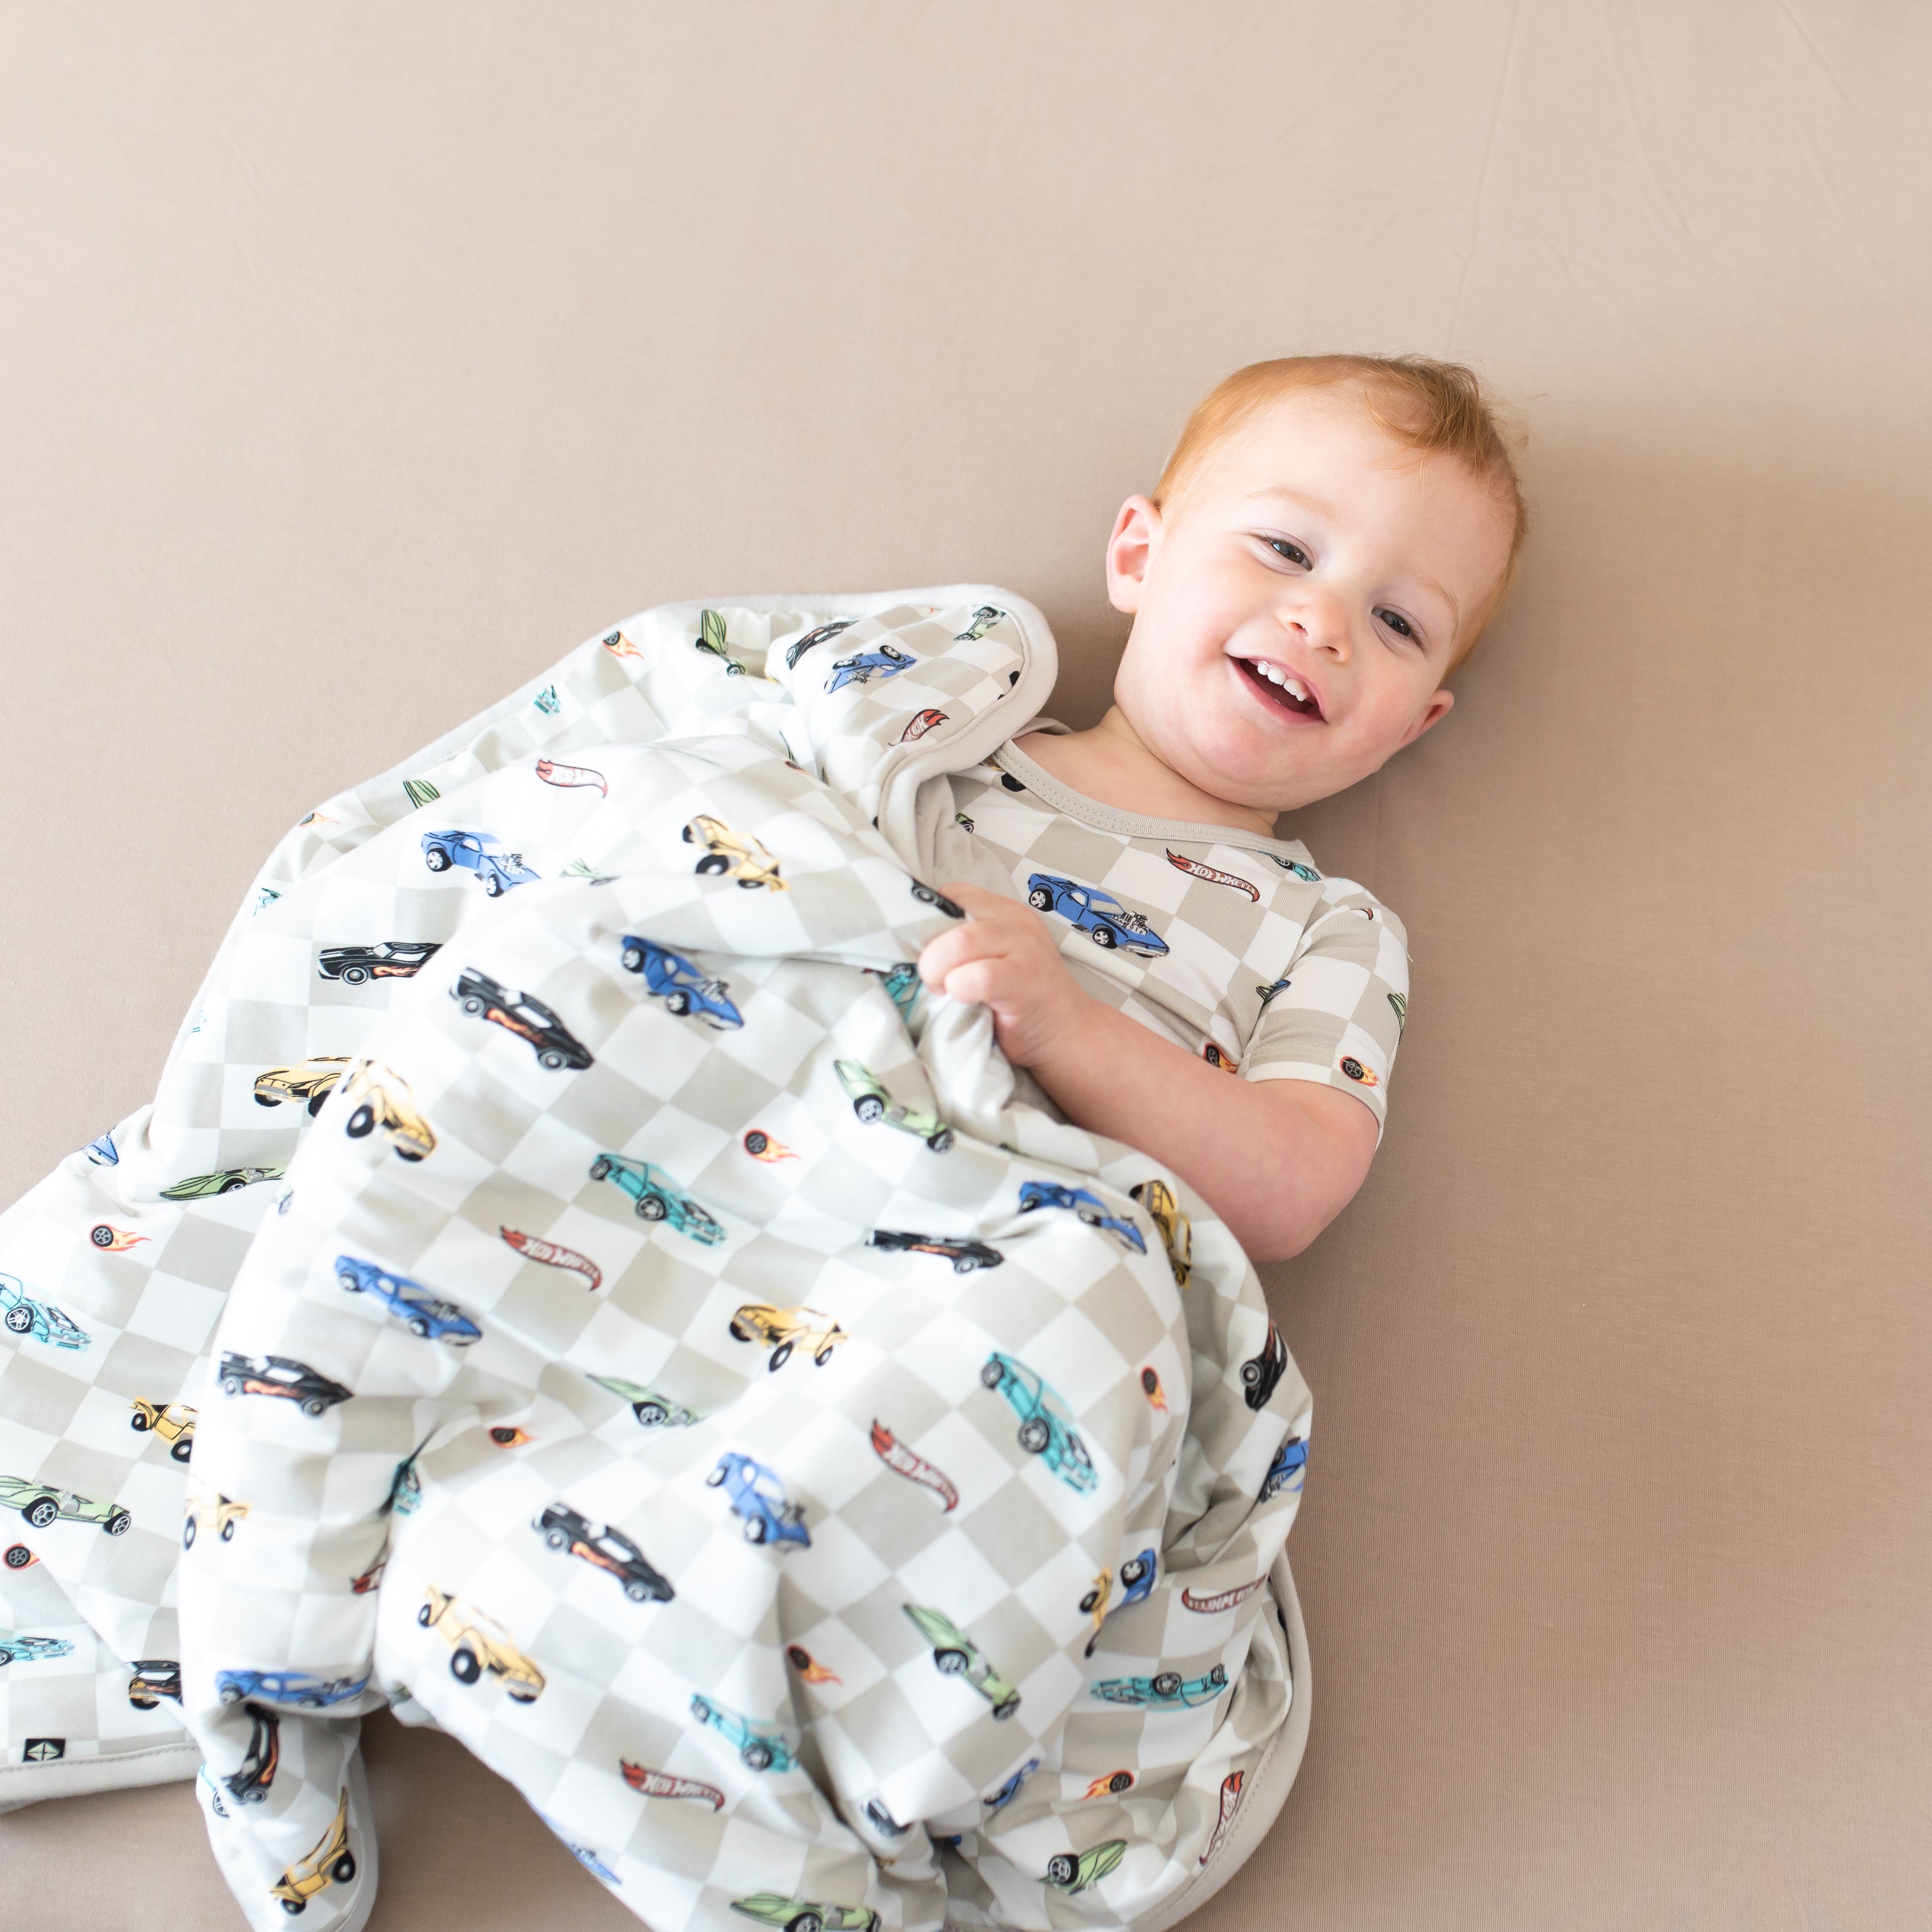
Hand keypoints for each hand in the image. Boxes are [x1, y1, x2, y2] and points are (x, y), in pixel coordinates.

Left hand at [916, 882, 1092, 1069]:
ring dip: (939, 970)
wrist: (1068, 1035)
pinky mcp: (1026, 979)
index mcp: (1001, 912)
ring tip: (946, 990)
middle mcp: (1013, 922)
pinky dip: (960, 989)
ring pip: (960, 941)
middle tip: (933, 980)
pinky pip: (979, 976)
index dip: (926, 923)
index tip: (925, 953)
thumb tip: (907, 947)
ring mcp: (1023, 947)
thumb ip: (960, 947)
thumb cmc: (1018, 1003)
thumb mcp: (988, 961)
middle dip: (928, 954)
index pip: (949, 895)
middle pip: (949, 919)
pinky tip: (966, 1001)